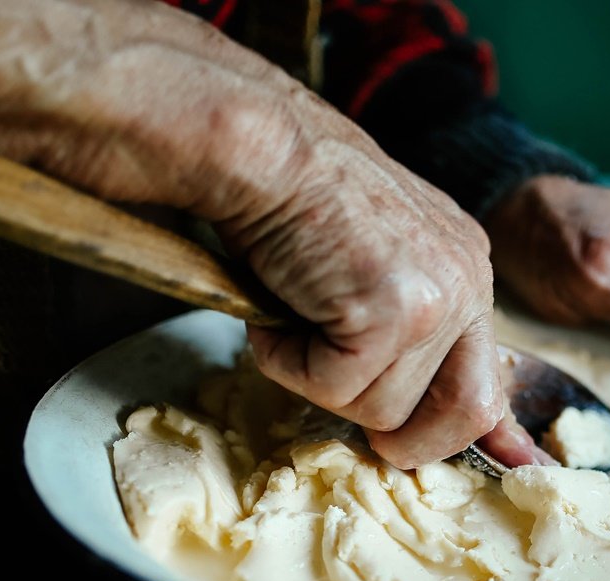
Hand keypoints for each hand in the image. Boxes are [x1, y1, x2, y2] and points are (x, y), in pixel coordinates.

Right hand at [0, 0, 514, 469]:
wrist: (119, 88)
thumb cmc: (179, 162)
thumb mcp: (281, 252)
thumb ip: (345, 318)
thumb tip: (390, 412)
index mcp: (434, 240)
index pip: (490, 382)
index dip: (473, 431)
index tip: (480, 463)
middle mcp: (451, 247)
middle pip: (467, 416)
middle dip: (380, 420)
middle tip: (293, 348)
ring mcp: (424, 259)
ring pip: (396, 410)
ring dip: (308, 376)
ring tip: (256, 295)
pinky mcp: (378, 272)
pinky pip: (346, 382)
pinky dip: (281, 355)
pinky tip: (247, 289)